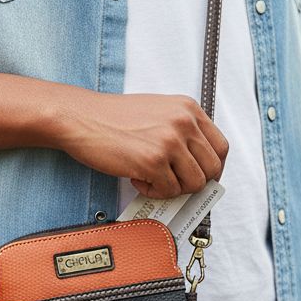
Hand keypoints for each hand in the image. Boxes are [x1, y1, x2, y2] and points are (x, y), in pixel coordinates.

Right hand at [58, 92, 228, 198]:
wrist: (80, 118)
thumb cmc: (111, 117)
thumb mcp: (157, 111)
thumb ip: (181, 131)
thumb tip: (196, 163)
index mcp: (188, 109)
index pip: (220, 146)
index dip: (213, 167)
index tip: (202, 176)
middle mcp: (183, 122)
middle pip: (212, 168)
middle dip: (195, 182)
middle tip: (176, 183)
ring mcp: (170, 142)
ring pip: (193, 183)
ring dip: (173, 188)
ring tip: (152, 178)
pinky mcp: (153, 162)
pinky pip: (169, 191)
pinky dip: (154, 191)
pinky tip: (137, 178)